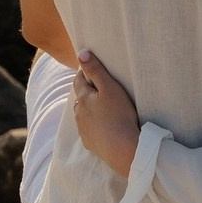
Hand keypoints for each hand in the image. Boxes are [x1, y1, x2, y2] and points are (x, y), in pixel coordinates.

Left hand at [72, 51, 139, 178]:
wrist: (122, 148)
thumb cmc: (119, 115)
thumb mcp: (110, 87)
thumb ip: (96, 70)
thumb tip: (81, 53)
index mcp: (83, 99)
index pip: (78, 81)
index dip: (83, 73)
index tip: (90, 68)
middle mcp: (79, 114)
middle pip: (80, 98)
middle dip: (86, 91)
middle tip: (99, 87)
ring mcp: (83, 130)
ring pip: (83, 114)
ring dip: (89, 109)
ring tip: (103, 106)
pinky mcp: (89, 143)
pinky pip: (89, 129)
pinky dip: (94, 124)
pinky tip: (104, 125)